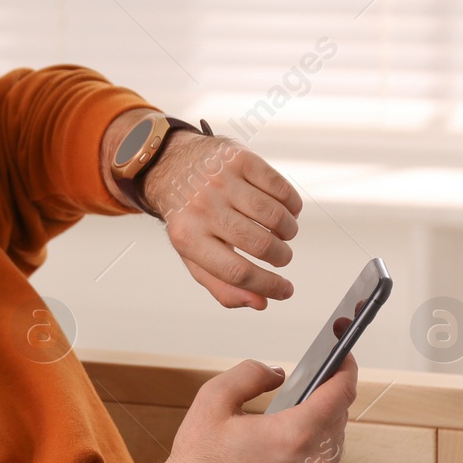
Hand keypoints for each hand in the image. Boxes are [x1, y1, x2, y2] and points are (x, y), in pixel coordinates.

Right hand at [96, 356, 355, 462]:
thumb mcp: (214, 399)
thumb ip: (250, 374)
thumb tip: (276, 373)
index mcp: (295, 435)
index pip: (340, 392)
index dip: (345, 367)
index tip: (342, 353)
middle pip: (340, 415)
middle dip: (329, 391)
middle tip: (313, 375)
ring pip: (335, 440)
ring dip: (324, 418)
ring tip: (300, 404)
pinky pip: (325, 462)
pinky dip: (317, 443)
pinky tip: (292, 435)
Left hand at [142, 132, 302, 309]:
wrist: (171, 166)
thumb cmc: (189, 217)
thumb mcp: (193, 254)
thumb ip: (223, 285)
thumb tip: (261, 303)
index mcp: (188, 237)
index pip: (236, 271)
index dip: (268, 286)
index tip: (286, 290)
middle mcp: (203, 207)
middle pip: (260, 244)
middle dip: (281, 257)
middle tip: (281, 256)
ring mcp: (221, 181)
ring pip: (274, 215)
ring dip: (288, 231)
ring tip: (283, 233)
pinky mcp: (238, 159)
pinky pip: (280, 187)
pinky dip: (291, 205)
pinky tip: (285, 210)